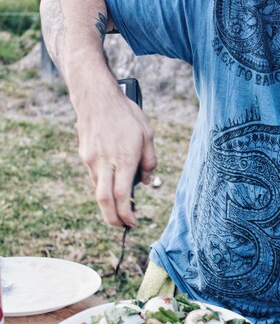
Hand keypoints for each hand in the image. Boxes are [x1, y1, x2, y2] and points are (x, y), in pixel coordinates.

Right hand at [76, 89, 156, 226]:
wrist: (96, 97)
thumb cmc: (126, 114)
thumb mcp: (147, 135)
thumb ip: (150, 162)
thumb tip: (146, 183)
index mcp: (124, 158)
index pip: (122, 196)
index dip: (127, 214)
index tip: (132, 222)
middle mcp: (105, 162)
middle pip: (104, 200)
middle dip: (112, 219)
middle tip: (121, 226)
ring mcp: (92, 159)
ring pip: (98, 189)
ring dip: (109, 201)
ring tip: (122, 205)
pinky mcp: (85, 155)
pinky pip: (94, 176)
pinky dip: (104, 184)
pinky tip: (113, 181)